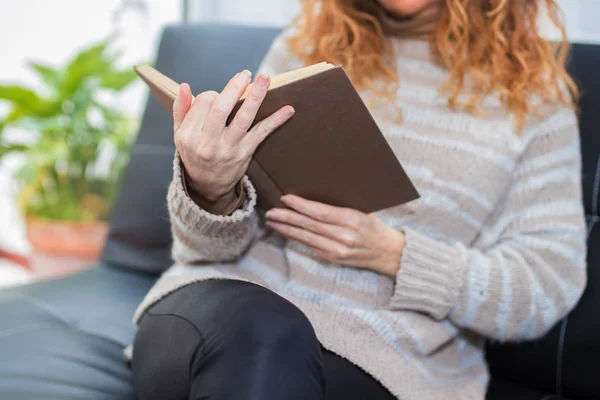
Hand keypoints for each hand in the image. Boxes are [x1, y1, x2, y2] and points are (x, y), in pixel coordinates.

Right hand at [173, 70, 294, 209]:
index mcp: (189, 136)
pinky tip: (288, 109)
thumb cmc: (194, 153)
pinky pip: (261, 134)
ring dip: (256, 97)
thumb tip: (185, 86)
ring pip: (243, 119)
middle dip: (234, 88)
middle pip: (221, 110)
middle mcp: (208, 143)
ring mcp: (228, 149)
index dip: (213, 94)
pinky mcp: (245, 153)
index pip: (203, 103)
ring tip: (265, 79)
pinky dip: (275, 120)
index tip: (218, 95)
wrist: (207, 186)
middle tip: (246, 74)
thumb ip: (181, 110)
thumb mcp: (180, 135)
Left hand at [265, 195, 405, 278]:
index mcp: (352, 219)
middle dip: (287, 217)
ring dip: (287, 229)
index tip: (286, 198)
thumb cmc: (374, 226)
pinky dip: (296, 239)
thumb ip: (339, 207)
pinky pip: (311, 247)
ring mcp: (338, 250)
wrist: (388, 253)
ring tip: (273, 221)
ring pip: (307, 238)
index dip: (301, 205)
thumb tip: (312, 197)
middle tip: (271, 211)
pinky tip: (286, 232)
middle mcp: (344, 236)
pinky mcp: (334, 259)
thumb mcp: (362, 210)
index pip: (321, 212)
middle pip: (310, 225)